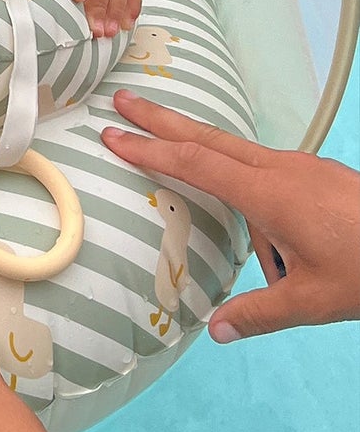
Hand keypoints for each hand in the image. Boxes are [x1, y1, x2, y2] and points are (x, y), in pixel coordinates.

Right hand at [103, 89, 359, 339]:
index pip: (194, 164)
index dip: (149, 150)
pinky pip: (271, 173)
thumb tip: (216, 331)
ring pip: (241, 156)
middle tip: (122, 100)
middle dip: (161, 118)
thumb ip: (260, 313)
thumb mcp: (314, 301)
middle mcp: (281, 170)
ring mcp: (303, 167)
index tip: (112, 135)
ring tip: (261, 246)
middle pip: (207, 137)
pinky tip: (284, 241)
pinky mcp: (320, 174)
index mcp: (269, 194)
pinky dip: (252, 188)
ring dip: (212, 163)